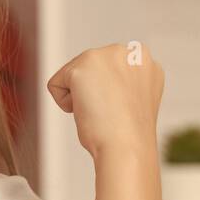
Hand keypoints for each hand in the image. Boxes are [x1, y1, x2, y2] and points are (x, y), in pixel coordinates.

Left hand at [47, 42, 163, 161]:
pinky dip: (64, 103)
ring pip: (72, 75)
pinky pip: (56, 85)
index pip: (107, 71)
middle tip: (111, 112)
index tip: (122, 110)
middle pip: (88, 69)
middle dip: (93, 93)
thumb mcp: (131, 99)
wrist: (127, 148)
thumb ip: (120, 82)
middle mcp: (128, 51)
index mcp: (144, 60)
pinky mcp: (83, 65)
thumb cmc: (128, 135)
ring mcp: (106, 55)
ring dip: (80, 97)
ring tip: (102, 111)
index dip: (109, 95)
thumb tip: (102, 83)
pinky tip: (88, 111)